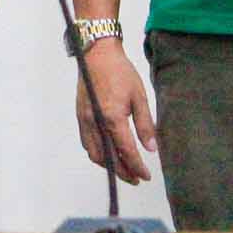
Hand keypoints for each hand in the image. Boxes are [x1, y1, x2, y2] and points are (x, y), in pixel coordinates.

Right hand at [75, 38, 156, 183]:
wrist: (97, 54)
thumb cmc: (120, 72)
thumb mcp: (140, 97)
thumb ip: (145, 125)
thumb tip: (151, 148)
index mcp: (112, 117)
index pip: (126, 151)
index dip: (137, 167)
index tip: (145, 176)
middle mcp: (95, 122)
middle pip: (108, 158)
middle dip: (122, 171)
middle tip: (136, 178)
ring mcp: (85, 120)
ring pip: (94, 153)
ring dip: (108, 165)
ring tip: (123, 169)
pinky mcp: (80, 116)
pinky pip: (86, 142)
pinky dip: (97, 153)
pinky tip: (108, 153)